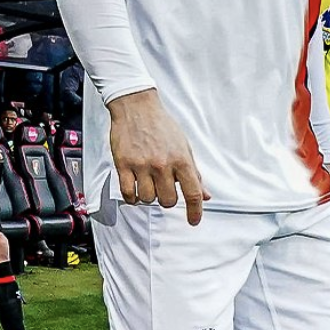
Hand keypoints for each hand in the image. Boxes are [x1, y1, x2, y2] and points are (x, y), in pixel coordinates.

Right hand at [107, 88, 209, 223]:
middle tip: (164, 188)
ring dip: (149, 196)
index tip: (194, 221)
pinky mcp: (124, 164)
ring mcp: (142, 165)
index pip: (193, 192)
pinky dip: (133, 197)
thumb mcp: (184, 147)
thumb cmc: (162, 126)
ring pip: (148, 199)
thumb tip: (205, 195)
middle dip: (168, 199)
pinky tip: (135, 190)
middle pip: (168, 200)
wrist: (137, 107)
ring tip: (148, 183)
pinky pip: (128, 193)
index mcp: (181, 159)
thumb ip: (194, 173)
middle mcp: (163, 164)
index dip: (195, 211)